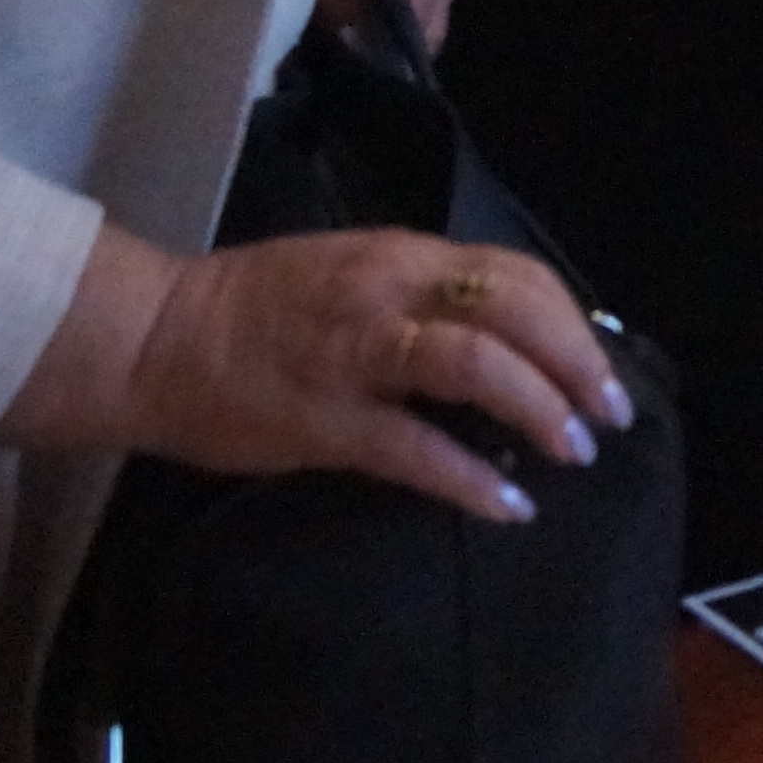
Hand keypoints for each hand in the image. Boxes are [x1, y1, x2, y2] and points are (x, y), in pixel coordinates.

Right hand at [10, 221, 629, 523]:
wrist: (154, 338)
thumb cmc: (253, 312)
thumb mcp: (352, 276)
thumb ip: (423, 299)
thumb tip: (506, 339)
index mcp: (401, 257)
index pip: (515, 273)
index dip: (572, 322)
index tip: (599, 369)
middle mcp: (389, 292)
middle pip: (515, 309)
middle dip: (577, 362)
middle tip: (608, 416)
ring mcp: (357, 354)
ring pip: (476, 364)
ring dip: (540, 409)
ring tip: (573, 451)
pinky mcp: (327, 419)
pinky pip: (416, 447)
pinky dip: (472, 478)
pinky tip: (507, 505)